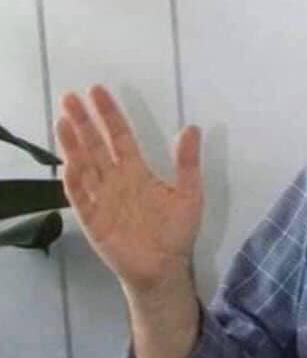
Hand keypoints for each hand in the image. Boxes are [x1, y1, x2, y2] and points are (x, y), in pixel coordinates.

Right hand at [55, 84, 202, 296]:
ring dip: (73, 144)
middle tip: (70, 95)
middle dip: (84, 121)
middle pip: (96, 145)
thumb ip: (188, 162)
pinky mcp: (94, 220)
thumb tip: (192, 127)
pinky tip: (70, 163)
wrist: (166, 267)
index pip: (119, 136)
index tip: (98, 90)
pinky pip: (82, 198)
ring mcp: (102, 199)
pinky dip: (75, 181)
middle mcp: (115, 180)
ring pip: (84, 166)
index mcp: (137, 171)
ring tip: (63, 119)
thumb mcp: (190, 193)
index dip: (110, 114)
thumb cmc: (176, 231)